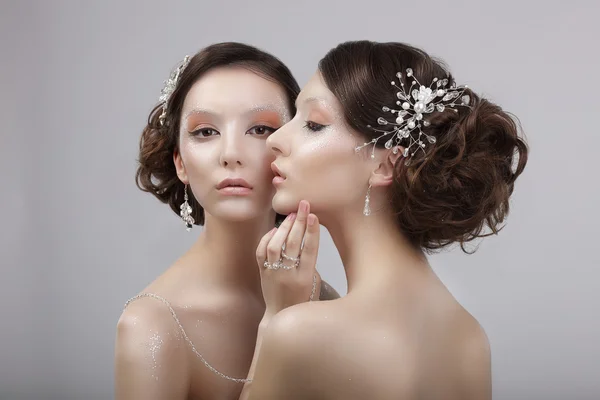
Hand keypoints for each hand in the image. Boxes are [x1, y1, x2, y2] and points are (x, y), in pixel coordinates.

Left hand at [256, 200, 320, 318]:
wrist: (279, 315)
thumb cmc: (302, 298)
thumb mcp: (314, 282)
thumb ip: (310, 262)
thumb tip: (306, 238)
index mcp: (305, 278)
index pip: (310, 250)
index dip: (312, 231)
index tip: (313, 215)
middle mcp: (288, 274)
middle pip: (293, 243)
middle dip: (298, 221)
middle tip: (303, 205)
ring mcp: (273, 273)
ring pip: (275, 245)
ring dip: (283, 227)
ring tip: (290, 215)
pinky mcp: (262, 272)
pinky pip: (261, 252)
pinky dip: (267, 238)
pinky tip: (275, 229)